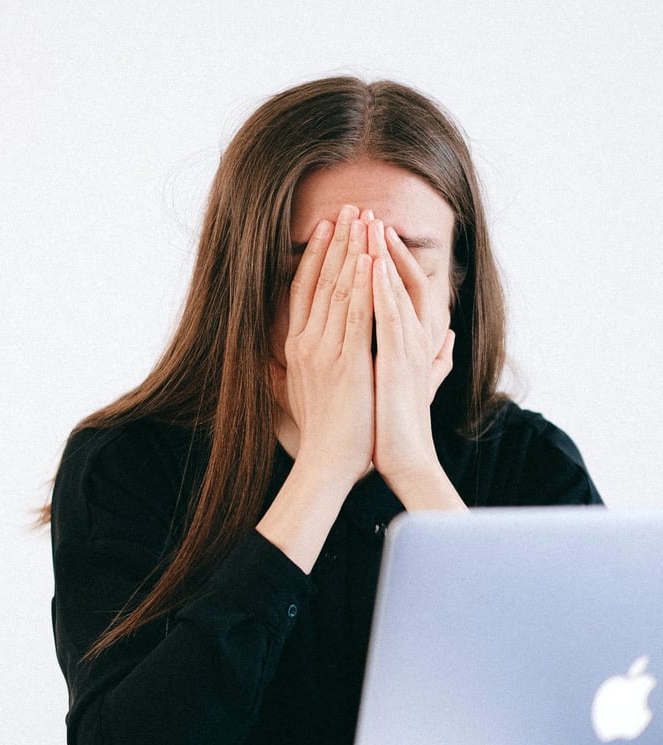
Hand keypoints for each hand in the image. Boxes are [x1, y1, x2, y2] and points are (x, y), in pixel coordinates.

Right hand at [272, 205, 374, 490]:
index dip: (316, 256)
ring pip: (339, 291)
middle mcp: (306, 344)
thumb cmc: (323, 435)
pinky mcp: (348, 363)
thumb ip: (301, 368)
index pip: (305, 291)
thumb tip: (289, 356)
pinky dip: (363, 285)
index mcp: (297, 349)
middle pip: (321, 281)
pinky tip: (370, 258)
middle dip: (337, 241)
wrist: (326, 464)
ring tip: (363, 218)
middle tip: (349, 207)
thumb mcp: (303, 393)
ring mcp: (325, 352)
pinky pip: (357, 316)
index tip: (327, 228)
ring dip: (352, 251)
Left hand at [368, 220, 454, 494]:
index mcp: (413, 341)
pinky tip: (372, 266)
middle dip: (382, 245)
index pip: (402, 288)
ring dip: (382, 256)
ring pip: (395, 292)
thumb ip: (434, 359)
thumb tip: (450, 339)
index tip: (368, 233)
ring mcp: (408, 350)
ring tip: (369, 224)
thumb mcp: (416, 383)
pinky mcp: (397, 364)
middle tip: (365, 212)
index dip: (387, 259)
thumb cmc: (401, 426)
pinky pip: (389, 319)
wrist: (405, 461)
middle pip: (399, 280)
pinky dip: (382, 290)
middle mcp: (414, 340)